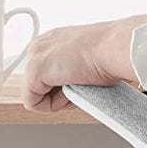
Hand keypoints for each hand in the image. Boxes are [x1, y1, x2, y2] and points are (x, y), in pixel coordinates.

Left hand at [23, 14, 146, 111]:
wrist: (113, 49)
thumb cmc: (109, 54)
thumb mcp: (85, 62)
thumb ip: (71, 72)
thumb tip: (71, 88)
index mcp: (52, 42)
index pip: (46, 75)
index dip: (62, 87)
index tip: (79, 82)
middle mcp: (39, 46)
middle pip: (38, 86)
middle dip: (58, 94)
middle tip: (80, 85)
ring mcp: (34, 57)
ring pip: (36, 95)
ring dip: (58, 99)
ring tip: (78, 85)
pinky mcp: (33, 72)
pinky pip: (33, 104)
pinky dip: (53, 105)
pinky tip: (71, 90)